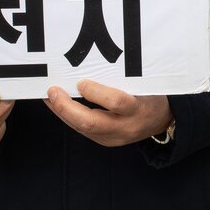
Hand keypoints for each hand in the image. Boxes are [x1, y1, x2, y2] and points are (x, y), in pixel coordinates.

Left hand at [45, 79, 171, 147]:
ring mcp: (113, 137)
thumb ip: (122, 79)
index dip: (96, 92)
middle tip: (53, 92)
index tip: (81, 82)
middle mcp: (125, 126)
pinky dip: (68, 116)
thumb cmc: (150, 96)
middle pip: (91, 122)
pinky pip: (82, 130)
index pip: (116, 102)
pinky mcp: (105, 141)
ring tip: (48, 96)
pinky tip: (58, 105)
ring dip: (62, 111)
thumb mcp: (143, 85)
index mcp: (138, 109)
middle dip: (66, 107)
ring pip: (81, 128)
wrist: (161, 121)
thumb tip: (91, 68)